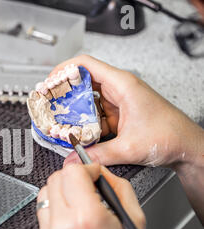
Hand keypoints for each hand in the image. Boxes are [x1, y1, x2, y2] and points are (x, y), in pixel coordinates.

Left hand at [36, 163, 145, 228]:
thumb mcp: (134, 220)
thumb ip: (119, 187)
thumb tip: (102, 172)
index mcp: (87, 217)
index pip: (72, 171)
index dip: (86, 168)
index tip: (94, 175)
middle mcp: (62, 224)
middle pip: (55, 178)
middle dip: (72, 177)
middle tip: (87, 187)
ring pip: (44, 193)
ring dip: (61, 192)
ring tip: (78, 203)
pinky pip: (43, 214)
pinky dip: (55, 210)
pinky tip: (71, 221)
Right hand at [50, 55, 203, 169]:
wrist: (187, 147)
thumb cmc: (170, 135)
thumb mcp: (128, 147)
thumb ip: (97, 154)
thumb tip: (74, 158)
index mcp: (122, 85)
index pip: (86, 64)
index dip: (64, 70)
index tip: (49, 82)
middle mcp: (118, 89)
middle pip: (83, 82)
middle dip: (63, 93)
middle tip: (48, 104)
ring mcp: (118, 102)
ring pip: (87, 100)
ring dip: (73, 110)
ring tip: (59, 120)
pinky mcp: (118, 115)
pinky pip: (95, 114)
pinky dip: (84, 122)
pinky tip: (77, 132)